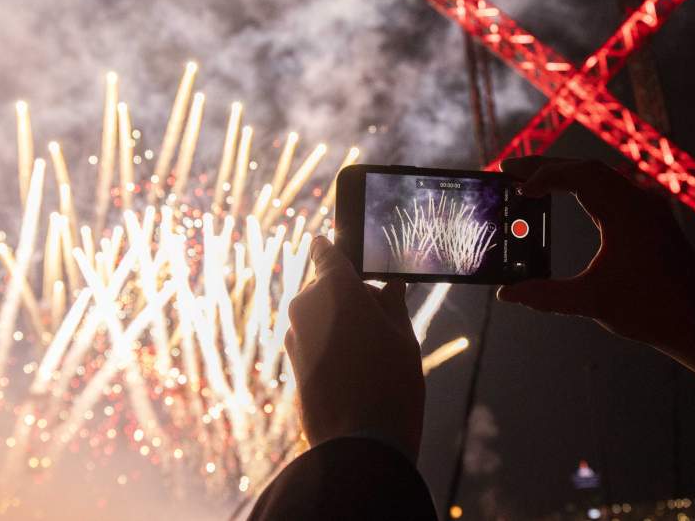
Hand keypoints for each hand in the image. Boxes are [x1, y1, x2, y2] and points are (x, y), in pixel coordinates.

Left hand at [284, 236, 423, 460]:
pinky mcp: (291, 360)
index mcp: (336, 287)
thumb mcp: (403, 338)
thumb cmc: (390, 384)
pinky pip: (312, 337)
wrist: (359, 444)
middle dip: (349, 295)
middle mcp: (306, 304)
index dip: (337, 250)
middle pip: (326, 285)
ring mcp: (294, 333)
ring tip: (372, 351)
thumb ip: (392, 305)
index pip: (327, 250)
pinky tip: (354, 368)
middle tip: (382, 318)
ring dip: (338, 321)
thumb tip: (389, 287)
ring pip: (318, 313)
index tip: (350, 255)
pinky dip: (329, 343)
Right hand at [497, 157, 694, 374]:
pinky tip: (569, 196)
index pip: (579, 175)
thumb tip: (506, 295)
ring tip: (533, 180)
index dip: (543, 176)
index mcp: (627, 213)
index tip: (517, 189)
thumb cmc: (652, 311)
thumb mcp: (592, 302)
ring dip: (567, 174)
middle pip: (587, 168)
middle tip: (510, 169)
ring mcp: (649, 208)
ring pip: (601, 176)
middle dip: (547, 166)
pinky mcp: (653, 220)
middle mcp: (640, 201)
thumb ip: (545, 296)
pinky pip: (614, 189)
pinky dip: (586, 186)